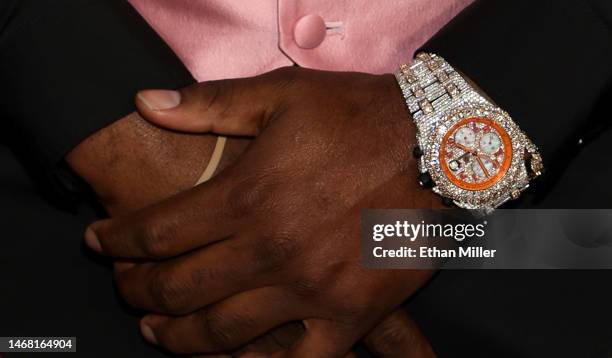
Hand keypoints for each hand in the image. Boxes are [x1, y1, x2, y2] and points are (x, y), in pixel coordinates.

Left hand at [87, 67, 441, 355]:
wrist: (435, 145)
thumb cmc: (357, 117)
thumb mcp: (281, 96)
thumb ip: (207, 105)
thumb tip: (143, 103)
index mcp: (249, 195)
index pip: (158, 231)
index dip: (118, 240)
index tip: (100, 243)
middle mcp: (271, 250)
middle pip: (180, 288)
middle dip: (137, 291)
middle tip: (124, 290)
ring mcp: (311, 289)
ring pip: (223, 333)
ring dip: (178, 338)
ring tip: (158, 332)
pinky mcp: (351, 313)